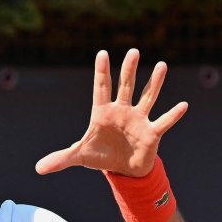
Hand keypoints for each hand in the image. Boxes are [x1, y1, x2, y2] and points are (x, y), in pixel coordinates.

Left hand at [35, 49, 187, 176]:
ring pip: (148, 97)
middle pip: (126, 87)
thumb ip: (60, 159)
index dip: (101, 72)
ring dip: (155, 83)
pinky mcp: (152, 133)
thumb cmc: (101, 156)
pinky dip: (173, 115)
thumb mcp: (79, 157)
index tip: (102, 54)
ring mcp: (138, 120)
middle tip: (133, 51)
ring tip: (162, 65)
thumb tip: (38, 168)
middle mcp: (122, 111)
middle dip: (129, 70)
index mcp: (103, 113)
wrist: (123, 169)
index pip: (101, 88)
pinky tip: (183, 105)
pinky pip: (164, 122)